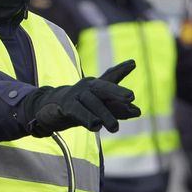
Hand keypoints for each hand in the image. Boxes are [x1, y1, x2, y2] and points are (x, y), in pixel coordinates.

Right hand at [23, 60, 141, 136]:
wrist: (52, 110)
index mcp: (96, 85)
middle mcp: (86, 86)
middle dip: (116, 91)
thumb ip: (119, 108)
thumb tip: (138, 111)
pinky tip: (96, 126)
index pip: (110, 77)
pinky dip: (87, 118)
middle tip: (131, 97)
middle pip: (102, 87)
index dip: (121, 70)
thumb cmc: (81, 106)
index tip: (133, 64)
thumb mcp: (100, 106)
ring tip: (115, 128)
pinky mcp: (66, 106)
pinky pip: (78, 112)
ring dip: (105, 114)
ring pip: (92, 103)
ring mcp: (75, 95)